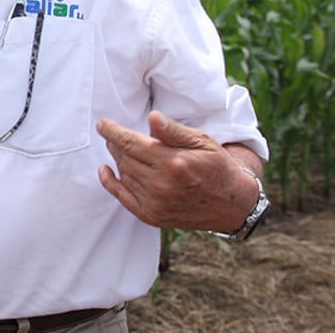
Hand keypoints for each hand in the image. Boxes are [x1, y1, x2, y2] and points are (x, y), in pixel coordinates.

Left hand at [96, 111, 258, 230]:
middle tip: (113, 134)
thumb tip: (152, 117)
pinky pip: (123, 197)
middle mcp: (161, 185)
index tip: (102, 124)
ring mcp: (156, 203)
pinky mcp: (152, 216)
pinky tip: (106, 170)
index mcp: (173, 163)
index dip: (113, 132)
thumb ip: (173, 131)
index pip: (131, 143)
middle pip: (124, 158)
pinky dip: (111, 183)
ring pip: (124, 174)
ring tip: (121, 148)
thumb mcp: (202, 142)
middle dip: (115, 143)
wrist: (233, 204)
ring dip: (118, 159)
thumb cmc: (217, 167)